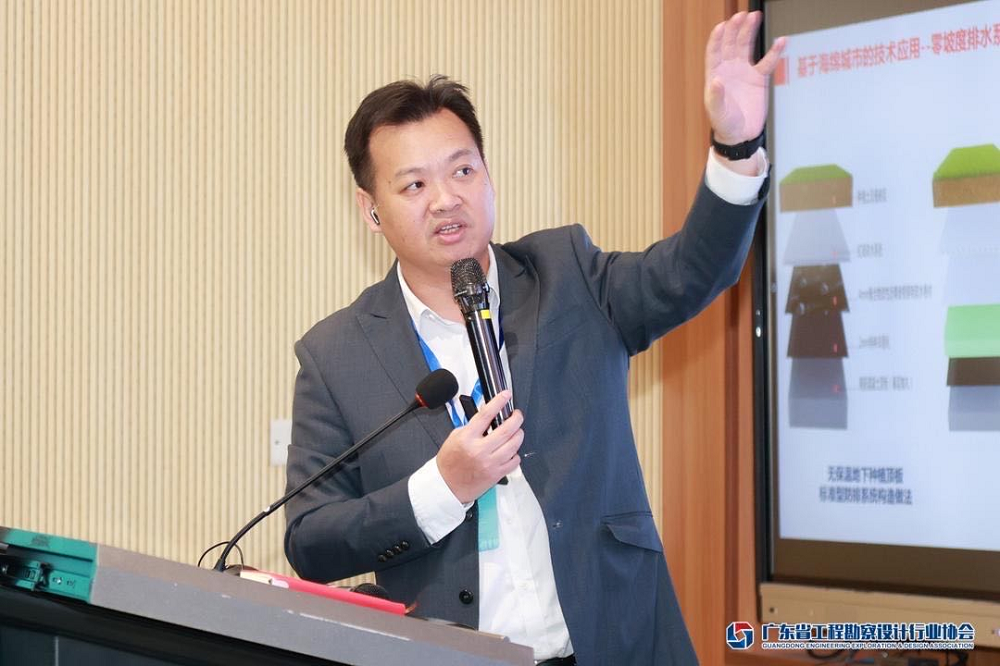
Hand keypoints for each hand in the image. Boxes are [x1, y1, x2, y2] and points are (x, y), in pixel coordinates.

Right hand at [436, 390, 522, 502]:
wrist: (447, 485)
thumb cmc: (450, 462)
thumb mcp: (455, 437)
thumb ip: (472, 426)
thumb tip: (489, 416)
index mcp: (467, 438)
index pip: (486, 414)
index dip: (498, 402)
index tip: (505, 395)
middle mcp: (479, 450)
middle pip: (506, 430)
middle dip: (516, 418)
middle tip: (517, 415)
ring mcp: (490, 463)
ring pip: (514, 444)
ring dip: (519, 434)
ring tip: (516, 431)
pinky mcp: (496, 474)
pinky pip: (514, 460)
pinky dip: (515, 453)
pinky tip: (510, 450)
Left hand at [704, 11, 786, 145]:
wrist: (741, 135)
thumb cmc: (724, 124)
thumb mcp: (717, 112)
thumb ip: (715, 96)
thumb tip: (715, 81)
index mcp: (715, 74)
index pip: (714, 51)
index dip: (717, 38)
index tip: (722, 26)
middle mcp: (729, 69)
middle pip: (731, 43)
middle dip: (735, 29)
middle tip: (742, 16)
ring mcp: (744, 71)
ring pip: (747, 46)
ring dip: (750, 31)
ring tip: (755, 16)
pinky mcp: (759, 78)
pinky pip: (767, 62)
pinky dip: (774, 51)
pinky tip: (782, 40)